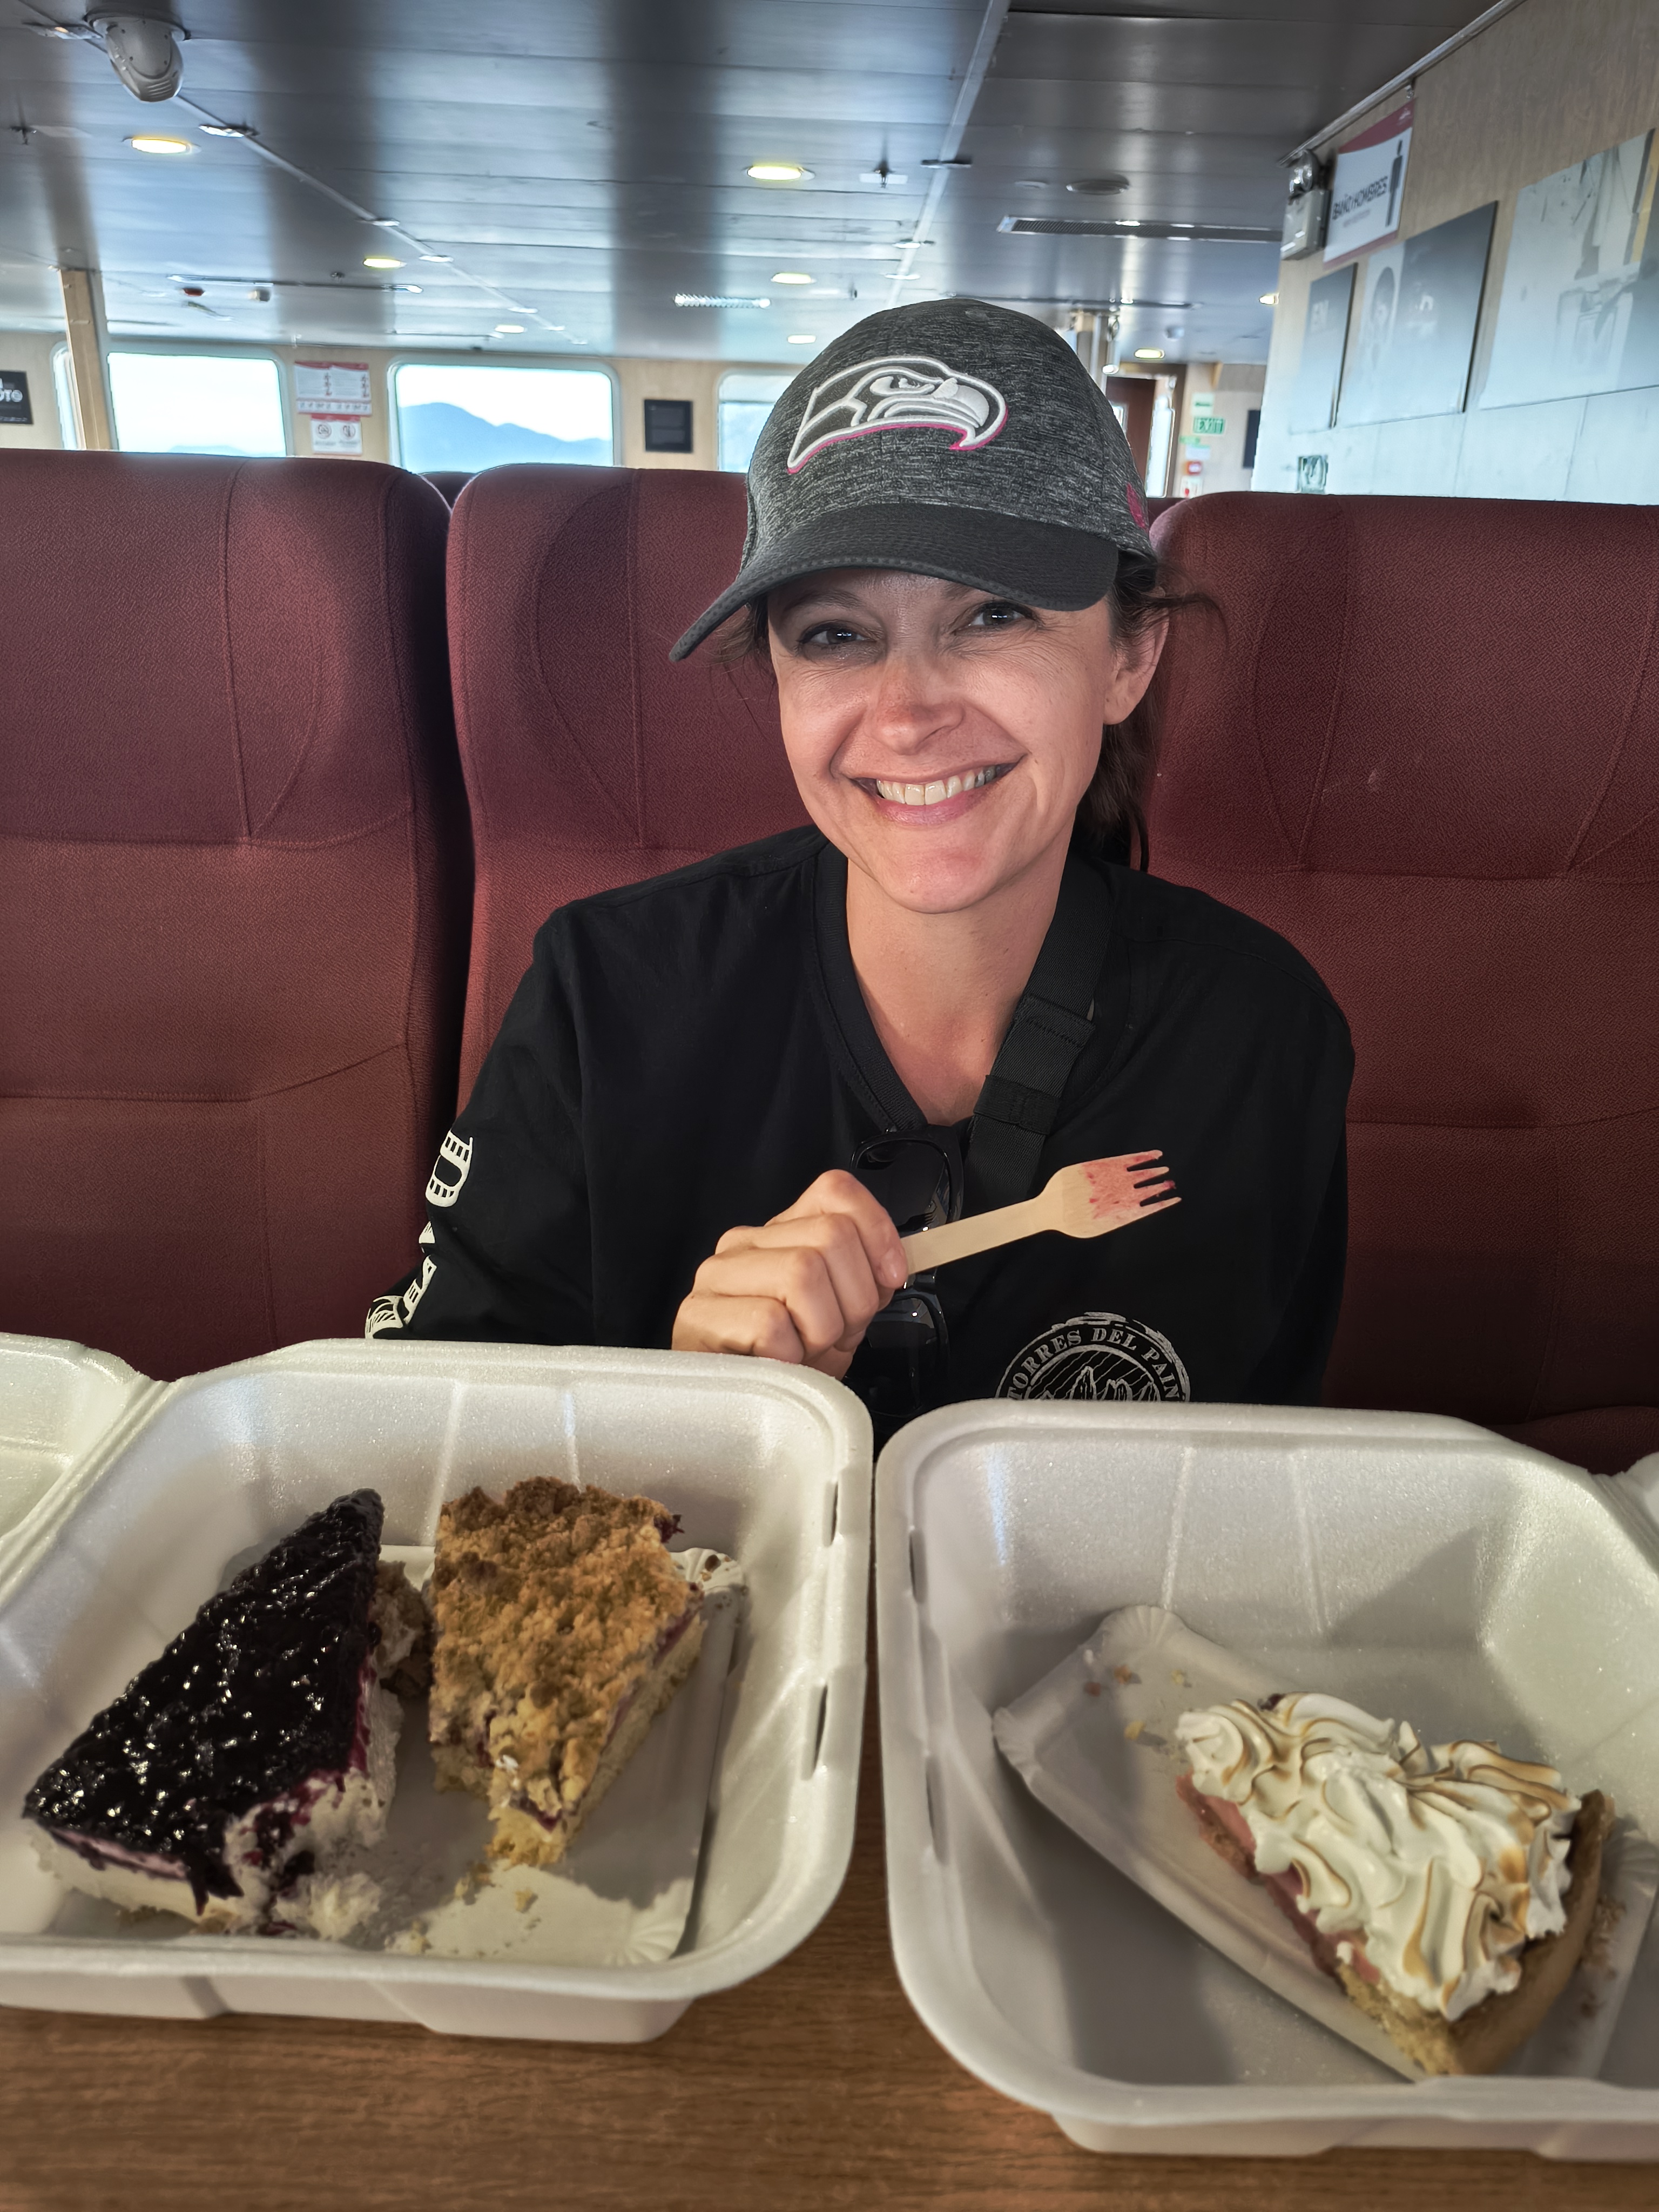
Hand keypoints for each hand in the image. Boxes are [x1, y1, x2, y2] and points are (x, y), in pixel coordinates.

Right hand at [671, 1170, 908, 1378]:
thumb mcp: (840, 1314)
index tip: (890, 1278)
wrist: (741, 1415)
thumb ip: (865, 1279)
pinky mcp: (699, 1317)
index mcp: (780, 1233)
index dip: (876, 1230)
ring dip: (822, 1328)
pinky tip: (780, 1366)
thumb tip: (894, 1264)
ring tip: (806, 1351)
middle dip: (853, 1298)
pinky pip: (769, 1322)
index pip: (834, 1191)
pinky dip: (789, 1354)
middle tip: (836, 1335)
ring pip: (802, 1272)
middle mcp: (744, 1244)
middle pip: (831, 1236)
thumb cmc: (790, 1364)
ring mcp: (717, 1277)